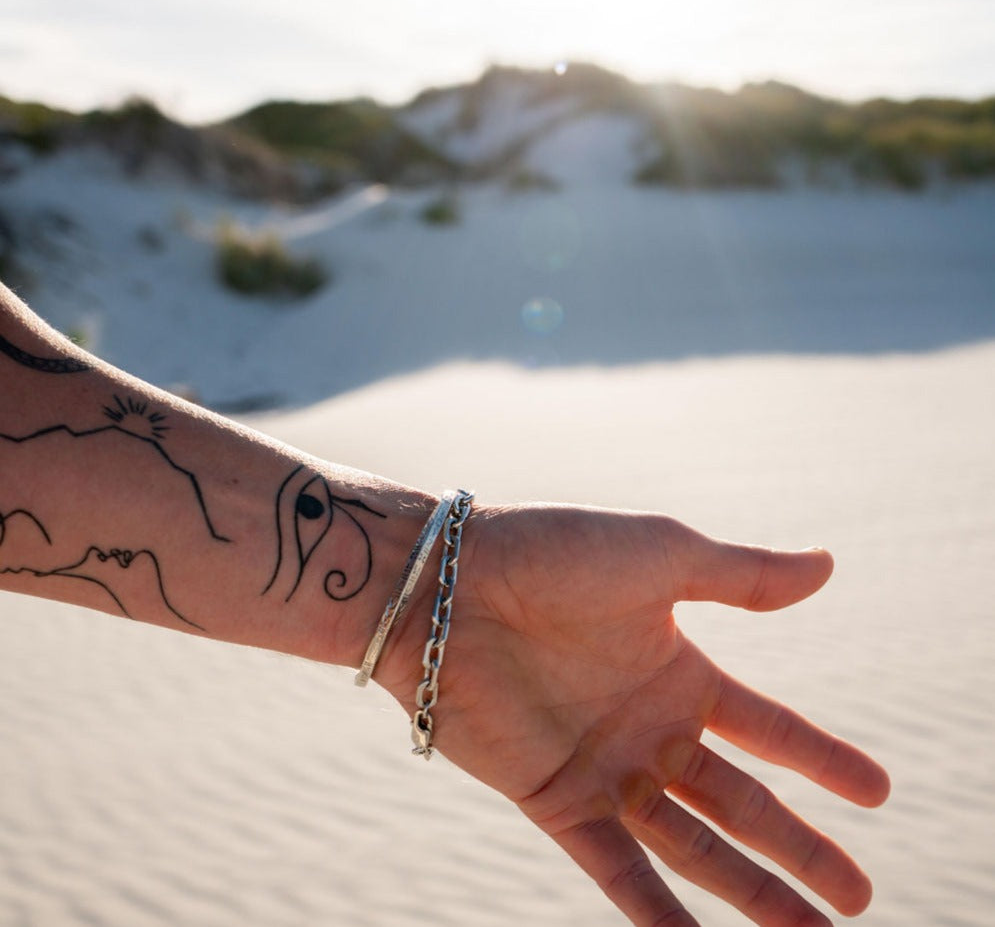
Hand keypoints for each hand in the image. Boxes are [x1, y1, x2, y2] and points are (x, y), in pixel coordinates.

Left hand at [391, 504, 889, 926]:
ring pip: (694, 849)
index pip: (767, 728)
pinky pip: (616, 871)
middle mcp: (646, 726)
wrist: (449, 582)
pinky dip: (656, 915)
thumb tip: (829, 566)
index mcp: (676, 668)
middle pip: (740, 803)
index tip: (877, 792)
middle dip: (799, 849)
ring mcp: (603, 768)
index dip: (822, 760)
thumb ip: (743, 575)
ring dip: (751, 894)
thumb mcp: (662, 554)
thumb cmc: (553, 554)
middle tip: (857, 896)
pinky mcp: (555, 799)